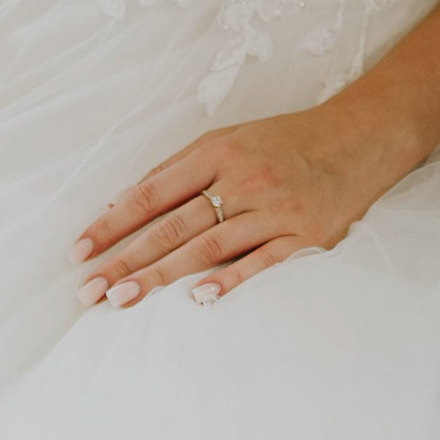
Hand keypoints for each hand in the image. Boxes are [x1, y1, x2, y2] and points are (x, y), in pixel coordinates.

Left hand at [71, 100, 424, 308]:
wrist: (360, 139)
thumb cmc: (284, 142)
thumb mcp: (228, 139)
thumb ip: (176, 171)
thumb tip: (120, 205)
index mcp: (218, 153)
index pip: (152, 193)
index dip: (112, 224)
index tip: (79, 252)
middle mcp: (244, 180)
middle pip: (173, 226)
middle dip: (126, 259)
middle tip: (90, 290)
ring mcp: (276, 210)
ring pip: (208, 247)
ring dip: (161, 276)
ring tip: (122, 300)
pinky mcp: (307, 237)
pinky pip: (263, 264)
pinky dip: (230, 281)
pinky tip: (198, 299)